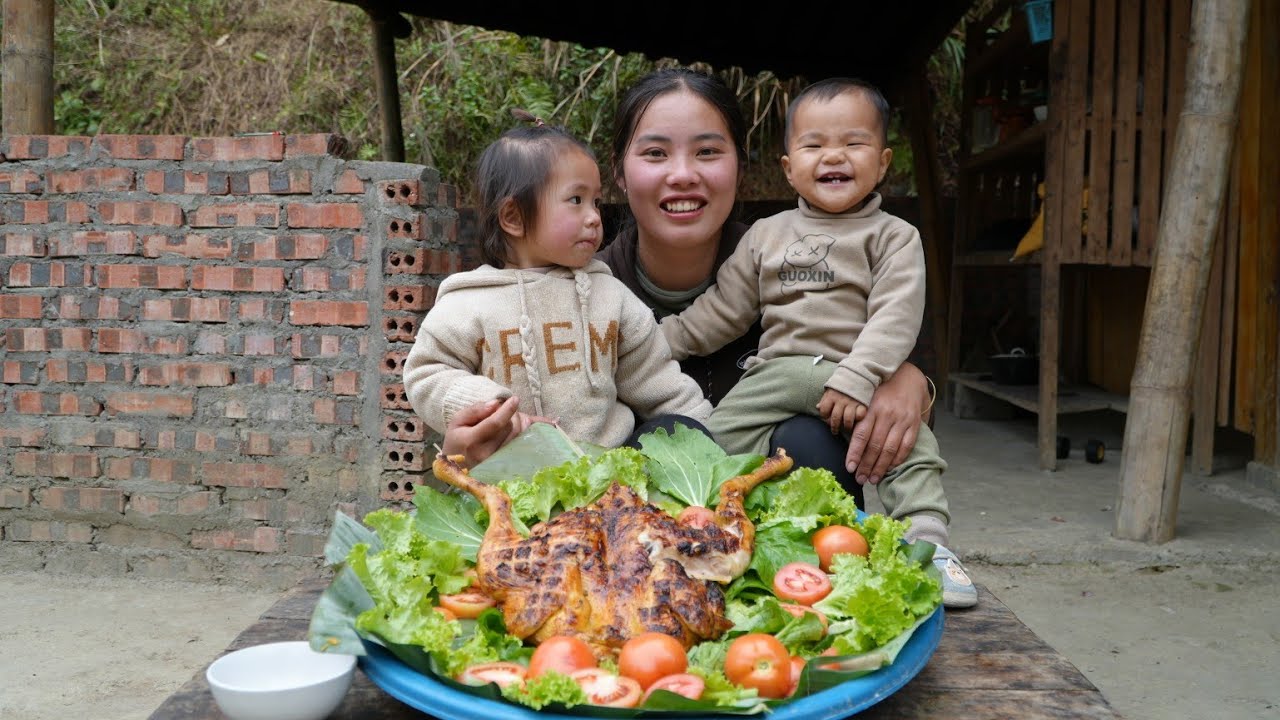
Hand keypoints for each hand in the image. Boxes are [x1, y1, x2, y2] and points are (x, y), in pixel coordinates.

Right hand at [441, 397, 553, 466]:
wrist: (456, 467)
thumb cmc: (456, 441)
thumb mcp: (457, 421)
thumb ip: (475, 410)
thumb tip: (495, 403)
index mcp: (472, 441)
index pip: (495, 423)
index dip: (507, 410)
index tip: (515, 399)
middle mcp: (486, 454)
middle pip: (509, 428)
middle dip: (511, 414)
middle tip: (505, 410)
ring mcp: (497, 462)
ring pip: (518, 437)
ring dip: (519, 423)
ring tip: (509, 418)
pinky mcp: (506, 466)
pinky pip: (521, 446)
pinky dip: (524, 433)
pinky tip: (522, 425)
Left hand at [816, 388, 864, 434]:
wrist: (859, 373)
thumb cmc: (842, 384)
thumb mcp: (831, 388)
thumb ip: (825, 399)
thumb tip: (817, 407)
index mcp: (831, 396)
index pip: (824, 410)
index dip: (824, 416)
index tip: (827, 418)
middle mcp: (841, 400)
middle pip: (835, 418)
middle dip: (834, 427)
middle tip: (835, 431)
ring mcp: (852, 403)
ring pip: (847, 419)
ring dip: (846, 426)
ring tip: (846, 428)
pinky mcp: (863, 404)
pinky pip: (861, 415)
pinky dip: (859, 419)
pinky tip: (857, 420)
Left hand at [844, 363, 929, 483]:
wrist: (907, 379)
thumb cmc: (881, 392)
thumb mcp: (866, 399)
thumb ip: (857, 417)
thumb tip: (836, 430)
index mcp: (872, 409)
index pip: (861, 435)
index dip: (855, 453)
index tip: (849, 468)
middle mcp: (888, 415)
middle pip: (875, 446)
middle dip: (866, 465)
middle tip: (860, 479)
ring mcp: (903, 420)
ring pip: (890, 449)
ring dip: (881, 467)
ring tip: (873, 479)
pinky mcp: (914, 425)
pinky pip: (906, 446)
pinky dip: (897, 460)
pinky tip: (889, 469)